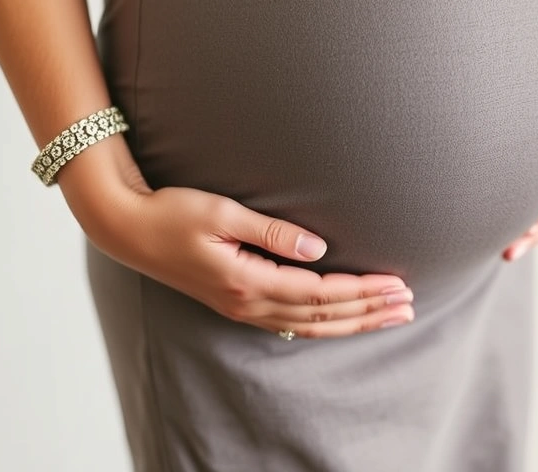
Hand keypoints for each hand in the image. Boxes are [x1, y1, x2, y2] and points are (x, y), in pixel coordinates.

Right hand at [83, 183, 414, 339]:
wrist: (129, 229)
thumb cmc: (172, 212)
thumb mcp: (222, 212)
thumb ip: (272, 233)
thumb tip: (319, 249)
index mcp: (246, 281)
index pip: (319, 293)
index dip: (361, 291)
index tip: (397, 284)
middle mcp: (247, 302)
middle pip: (321, 316)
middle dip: (368, 311)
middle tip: (408, 305)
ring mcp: (240, 308)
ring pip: (309, 326)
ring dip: (352, 322)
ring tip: (388, 316)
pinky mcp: (235, 303)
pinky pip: (290, 324)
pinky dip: (323, 325)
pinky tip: (341, 321)